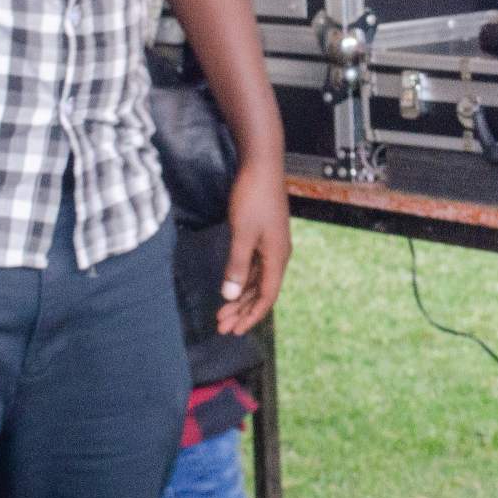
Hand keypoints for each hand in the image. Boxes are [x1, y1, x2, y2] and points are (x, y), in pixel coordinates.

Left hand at [218, 155, 291, 333]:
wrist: (262, 166)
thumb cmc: (253, 197)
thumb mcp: (242, 233)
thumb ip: (236, 265)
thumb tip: (229, 296)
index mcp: (277, 256)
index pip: (267, 296)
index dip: (251, 315)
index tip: (235, 331)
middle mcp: (277, 254)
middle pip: (260, 291)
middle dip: (241, 311)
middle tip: (221, 327)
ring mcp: (270, 245)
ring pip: (255, 279)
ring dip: (239, 297)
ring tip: (221, 312)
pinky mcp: (262, 236)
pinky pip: (253, 266)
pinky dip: (241, 279)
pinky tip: (229, 286)